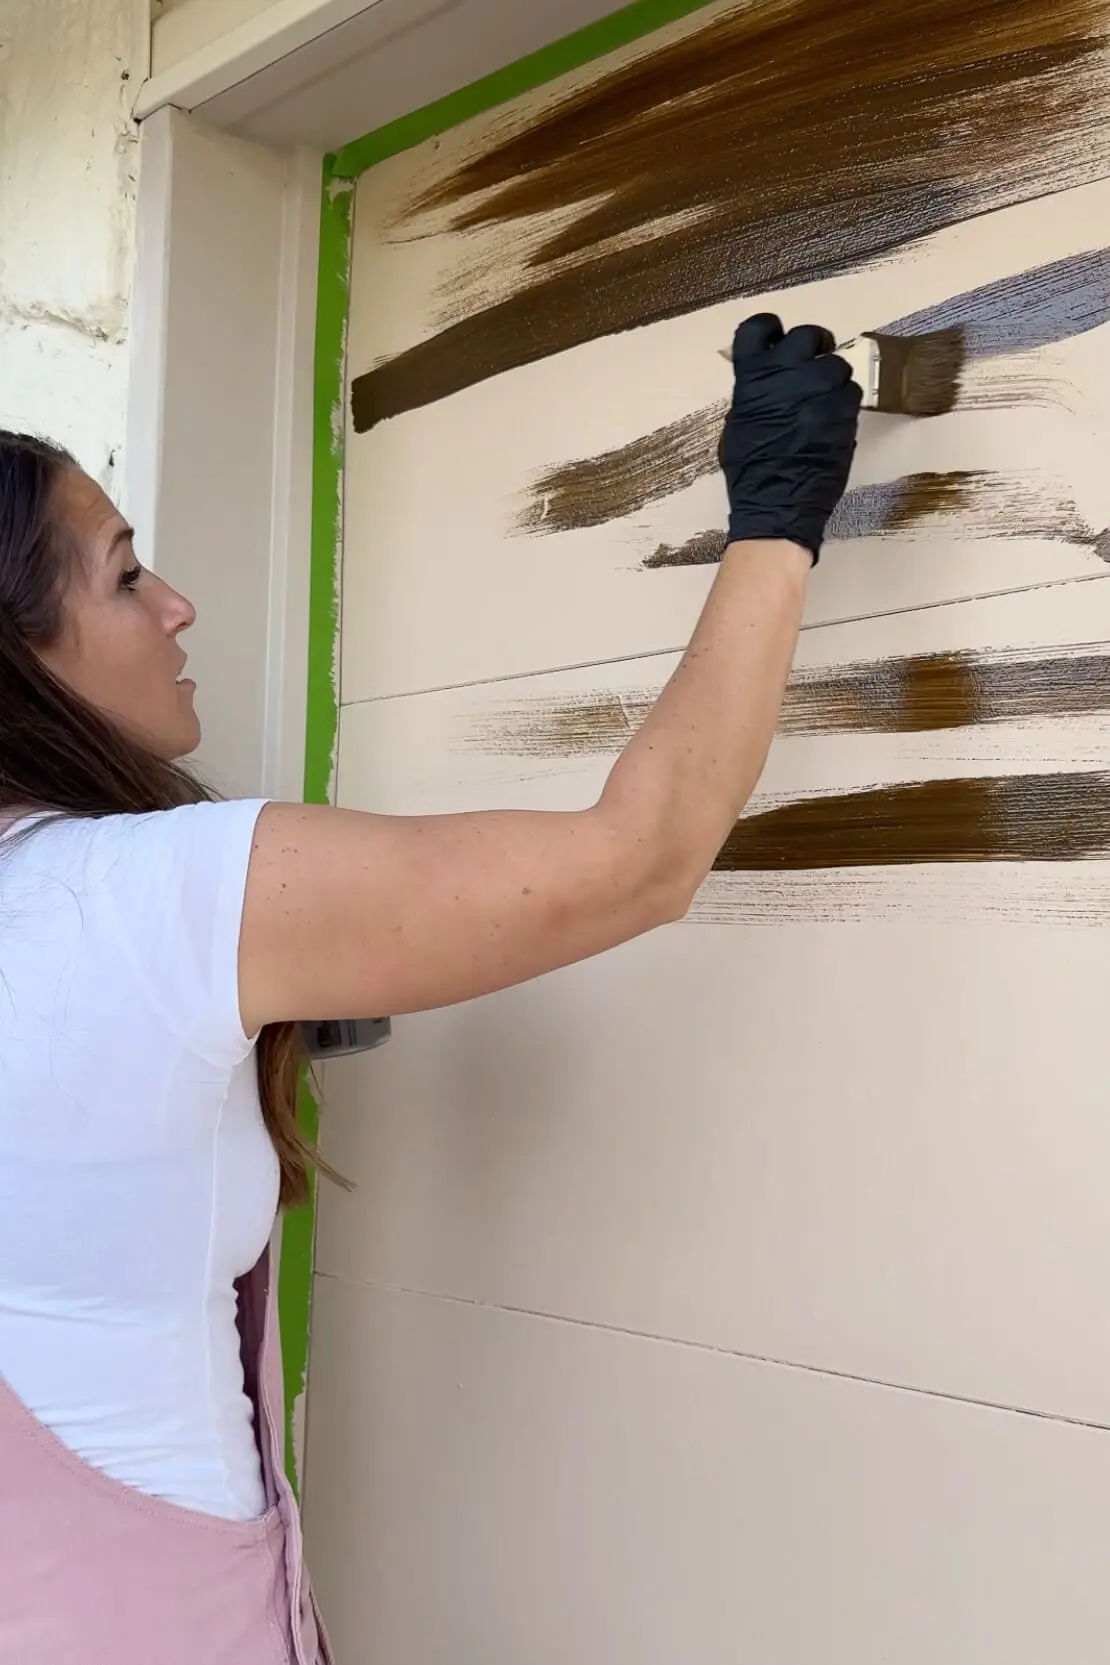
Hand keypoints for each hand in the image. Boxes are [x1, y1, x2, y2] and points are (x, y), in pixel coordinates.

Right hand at [719, 313, 860, 562]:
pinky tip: (832, 423)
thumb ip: (756, 393)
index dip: (771, 330)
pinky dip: (843, 404)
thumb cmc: (750, 472)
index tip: (777, 340)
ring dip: (832, 379)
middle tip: (812, 365)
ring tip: (822, 404)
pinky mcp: (846, 409)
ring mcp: (820, 389)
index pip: (760, 328)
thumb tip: (768, 382)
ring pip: (837, 365)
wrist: (777, 505)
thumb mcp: (740, 423)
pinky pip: (851, 393)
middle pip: (808, 335)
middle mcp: (788, 372)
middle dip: (813, 346)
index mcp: (753, 376)